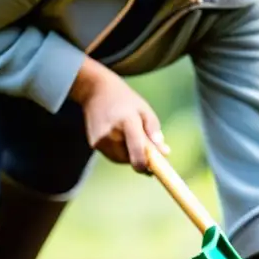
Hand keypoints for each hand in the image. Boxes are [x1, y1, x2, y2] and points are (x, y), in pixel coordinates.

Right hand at [70, 57, 167, 171]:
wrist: (95, 91)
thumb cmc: (125, 100)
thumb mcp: (145, 110)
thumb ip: (154, 132)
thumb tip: (165, 153)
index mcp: (127, 123)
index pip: (138, 153)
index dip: (147, 166)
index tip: (154, 168)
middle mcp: (111, 134)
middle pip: (130, 159)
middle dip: (140, 157)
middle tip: (146, 145)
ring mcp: (100, 140)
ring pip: (121, 160)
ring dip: (130, 154)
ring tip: (130, 134)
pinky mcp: (94, 144)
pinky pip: (113, 156)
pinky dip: (120, 151)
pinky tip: (120, 136)